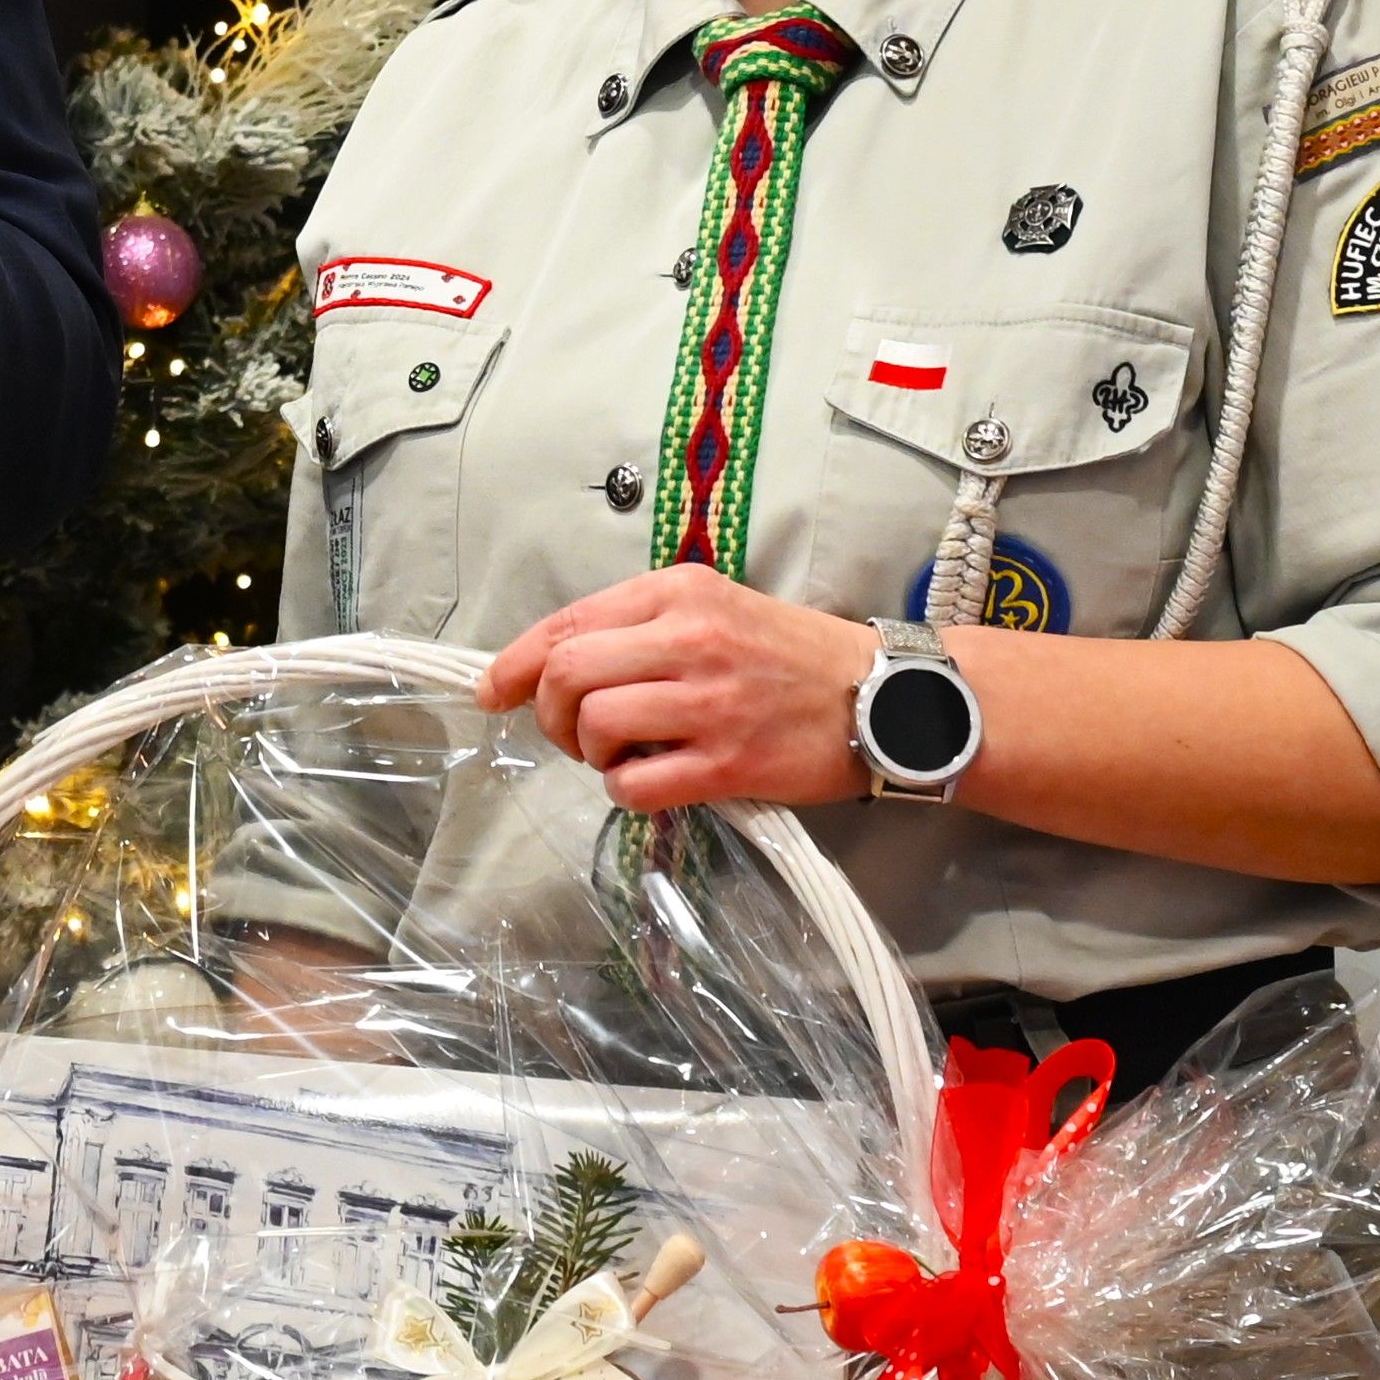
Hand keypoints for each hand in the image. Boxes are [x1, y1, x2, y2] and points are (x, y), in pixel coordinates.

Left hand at [478, 565, 888, 812]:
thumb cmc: (792, 656)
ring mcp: (709, 701)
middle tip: (574, 734)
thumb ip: (640, 627)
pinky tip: (651, 780)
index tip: (495, 691)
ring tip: (621, 755)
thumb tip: (554, 666)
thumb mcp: (715, 609)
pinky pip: (635, 784)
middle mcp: (689, 637)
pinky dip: (625, 790)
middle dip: (549, 713)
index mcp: (679, 590)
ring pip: (594, 726)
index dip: (516, 662)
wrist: (884, 696)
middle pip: (568, 673)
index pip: (567, 622)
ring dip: (589, 753)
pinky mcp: (729, 762)